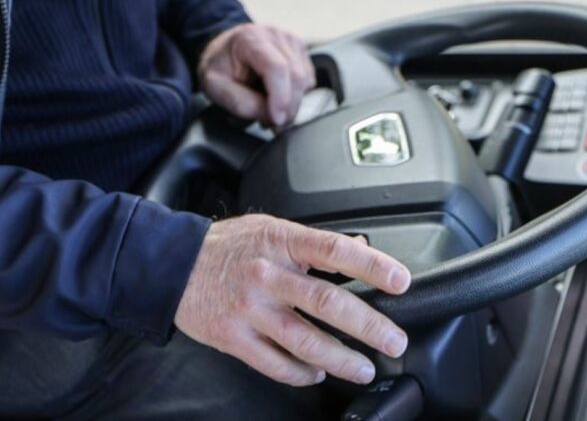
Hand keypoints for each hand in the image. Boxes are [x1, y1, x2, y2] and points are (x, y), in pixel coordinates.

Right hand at [174, 215, 411, 386]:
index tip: (400, 281)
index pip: (336, 250)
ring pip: (304, 340)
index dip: (372, 266)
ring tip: (364, 368)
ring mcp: (249, 308)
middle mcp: (268, 274)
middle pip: (327, 301)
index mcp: (282, 241)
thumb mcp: (270, 228)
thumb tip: (359, 244)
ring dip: (340, 358)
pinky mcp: (233, 336)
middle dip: (368, 325)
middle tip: (394, 341)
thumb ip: (313, 241)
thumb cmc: (227, 246)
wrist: (170, 265)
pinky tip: (318, 374)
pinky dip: (301, 373)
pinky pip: (274, 362)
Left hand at [198, 23, 315, 126]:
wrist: (225, 50)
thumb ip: (242, 103)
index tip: (277, 120)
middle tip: (273, 125)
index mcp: (251, 39)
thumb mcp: (216, 87)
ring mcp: (292, 41)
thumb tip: (272, 116)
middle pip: (296, 77)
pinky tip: (279, 95)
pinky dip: (297, 95)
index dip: (281, 97)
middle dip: (288, 107)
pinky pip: (308, 81)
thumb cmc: (220, 67)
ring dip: (292, 104)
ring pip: (305, 81)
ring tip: (271, 109)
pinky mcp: (301, 51)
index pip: (276, 68)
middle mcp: (276, 35)